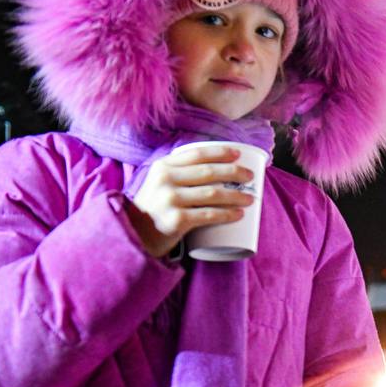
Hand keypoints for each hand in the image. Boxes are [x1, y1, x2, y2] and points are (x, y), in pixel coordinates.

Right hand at [125, 144, 254, 257]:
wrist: (135, 233)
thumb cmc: (155, 207)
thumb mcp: (159, 183)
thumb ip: (178, 172)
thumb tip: (216, 165)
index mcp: (163, 166)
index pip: (197, 154)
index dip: (220, 152)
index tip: (238, 154)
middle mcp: (165, 180)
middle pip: (209, 172)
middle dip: (235, 173)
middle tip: (250, 177)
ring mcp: (170, 200)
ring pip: (213, 194)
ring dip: (236, 196)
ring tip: (250, 198)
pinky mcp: (177, 220)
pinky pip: (209, 215)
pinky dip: (227, 214)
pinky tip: (239, 214)